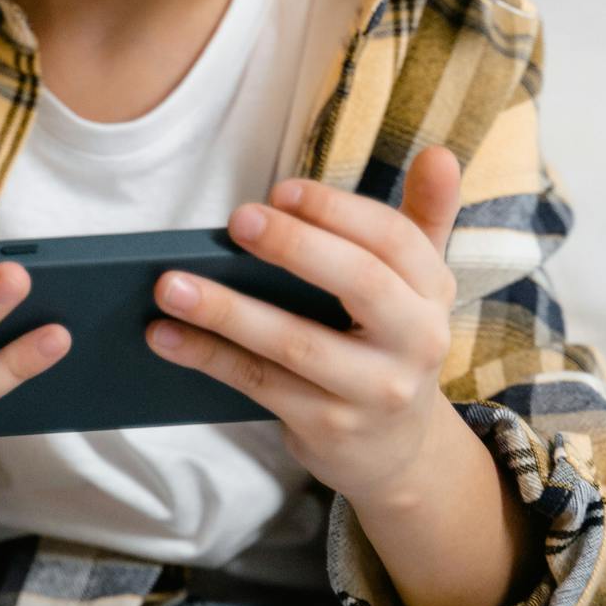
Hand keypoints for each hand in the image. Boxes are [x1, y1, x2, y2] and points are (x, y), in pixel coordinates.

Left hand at [146, 144, 465, 507]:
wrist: (398, 452)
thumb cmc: (391, 342)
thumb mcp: (419, 283)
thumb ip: (425, 216)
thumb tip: (440, 153)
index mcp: (432, 292)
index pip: (393, 240)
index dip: (337, 212)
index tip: (280, 190)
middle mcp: (416, 342)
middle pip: (359, 285)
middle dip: (296, 247)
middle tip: (236, 221)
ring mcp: (373, 391)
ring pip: (296, 344)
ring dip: (227, 312)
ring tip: (168, 285)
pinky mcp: (329, 428)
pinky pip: (260, 385)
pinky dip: (209, 357)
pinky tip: (165, 334)